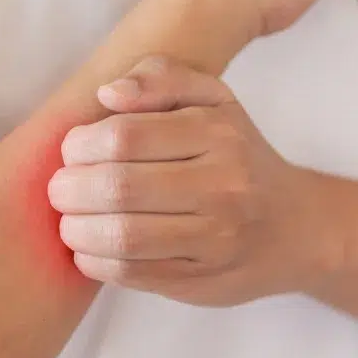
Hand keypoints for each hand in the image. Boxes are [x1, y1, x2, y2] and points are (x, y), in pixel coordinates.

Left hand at [47, 58, 316, 305]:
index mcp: (218, 134)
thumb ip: (161, 78)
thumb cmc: (240, 156)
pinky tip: (88, 249)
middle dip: (71, 189)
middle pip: (118, 187)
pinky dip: (95, 261)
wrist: (297, 228)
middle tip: (59, 190)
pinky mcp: (203, 279)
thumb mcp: (213, 100)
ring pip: (122, 236)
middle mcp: (223, 186)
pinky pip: (132, 273)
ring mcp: (215, 238)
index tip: (71, 151)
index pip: (125, 137)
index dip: (80, 145)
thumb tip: (107, 94)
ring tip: (69, 220)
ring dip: (77, 229)